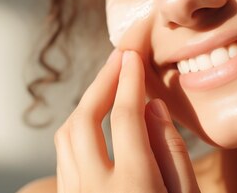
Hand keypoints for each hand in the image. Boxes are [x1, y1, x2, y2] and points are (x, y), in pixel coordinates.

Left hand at [54, 49, 200, 192]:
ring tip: (107, 85)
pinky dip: (77, 132)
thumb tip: (153, 106)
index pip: (126, 118)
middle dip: (102, 82)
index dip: (130, 81)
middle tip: (118, 58)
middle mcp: (95, 189)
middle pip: (85, 120)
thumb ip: (172, 153)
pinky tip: (95, 123)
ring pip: (66, 137)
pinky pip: (64, 158)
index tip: (133, 56)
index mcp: (133, 186)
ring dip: (85, 105)